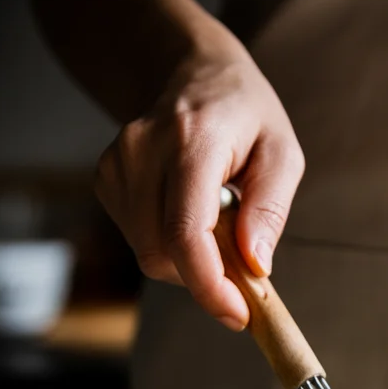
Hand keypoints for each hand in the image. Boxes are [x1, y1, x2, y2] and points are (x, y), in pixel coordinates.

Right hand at [95, 35, 303, 329]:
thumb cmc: (246, 116)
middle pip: (163, 252)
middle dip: (207, 276)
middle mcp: (142, 150)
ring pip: (149, 254)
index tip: (238, 315)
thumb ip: (270, 210)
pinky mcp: (105, 180)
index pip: (185, 232)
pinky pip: (139, 242)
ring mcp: (115, 165)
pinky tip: (187, 212)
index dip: (209, 286)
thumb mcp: (282, 154)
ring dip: (190, 260)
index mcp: (191, 140)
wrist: (193, 72)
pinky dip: (170, 245)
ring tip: (216, 220)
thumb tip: (255, 266)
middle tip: (242, 261)